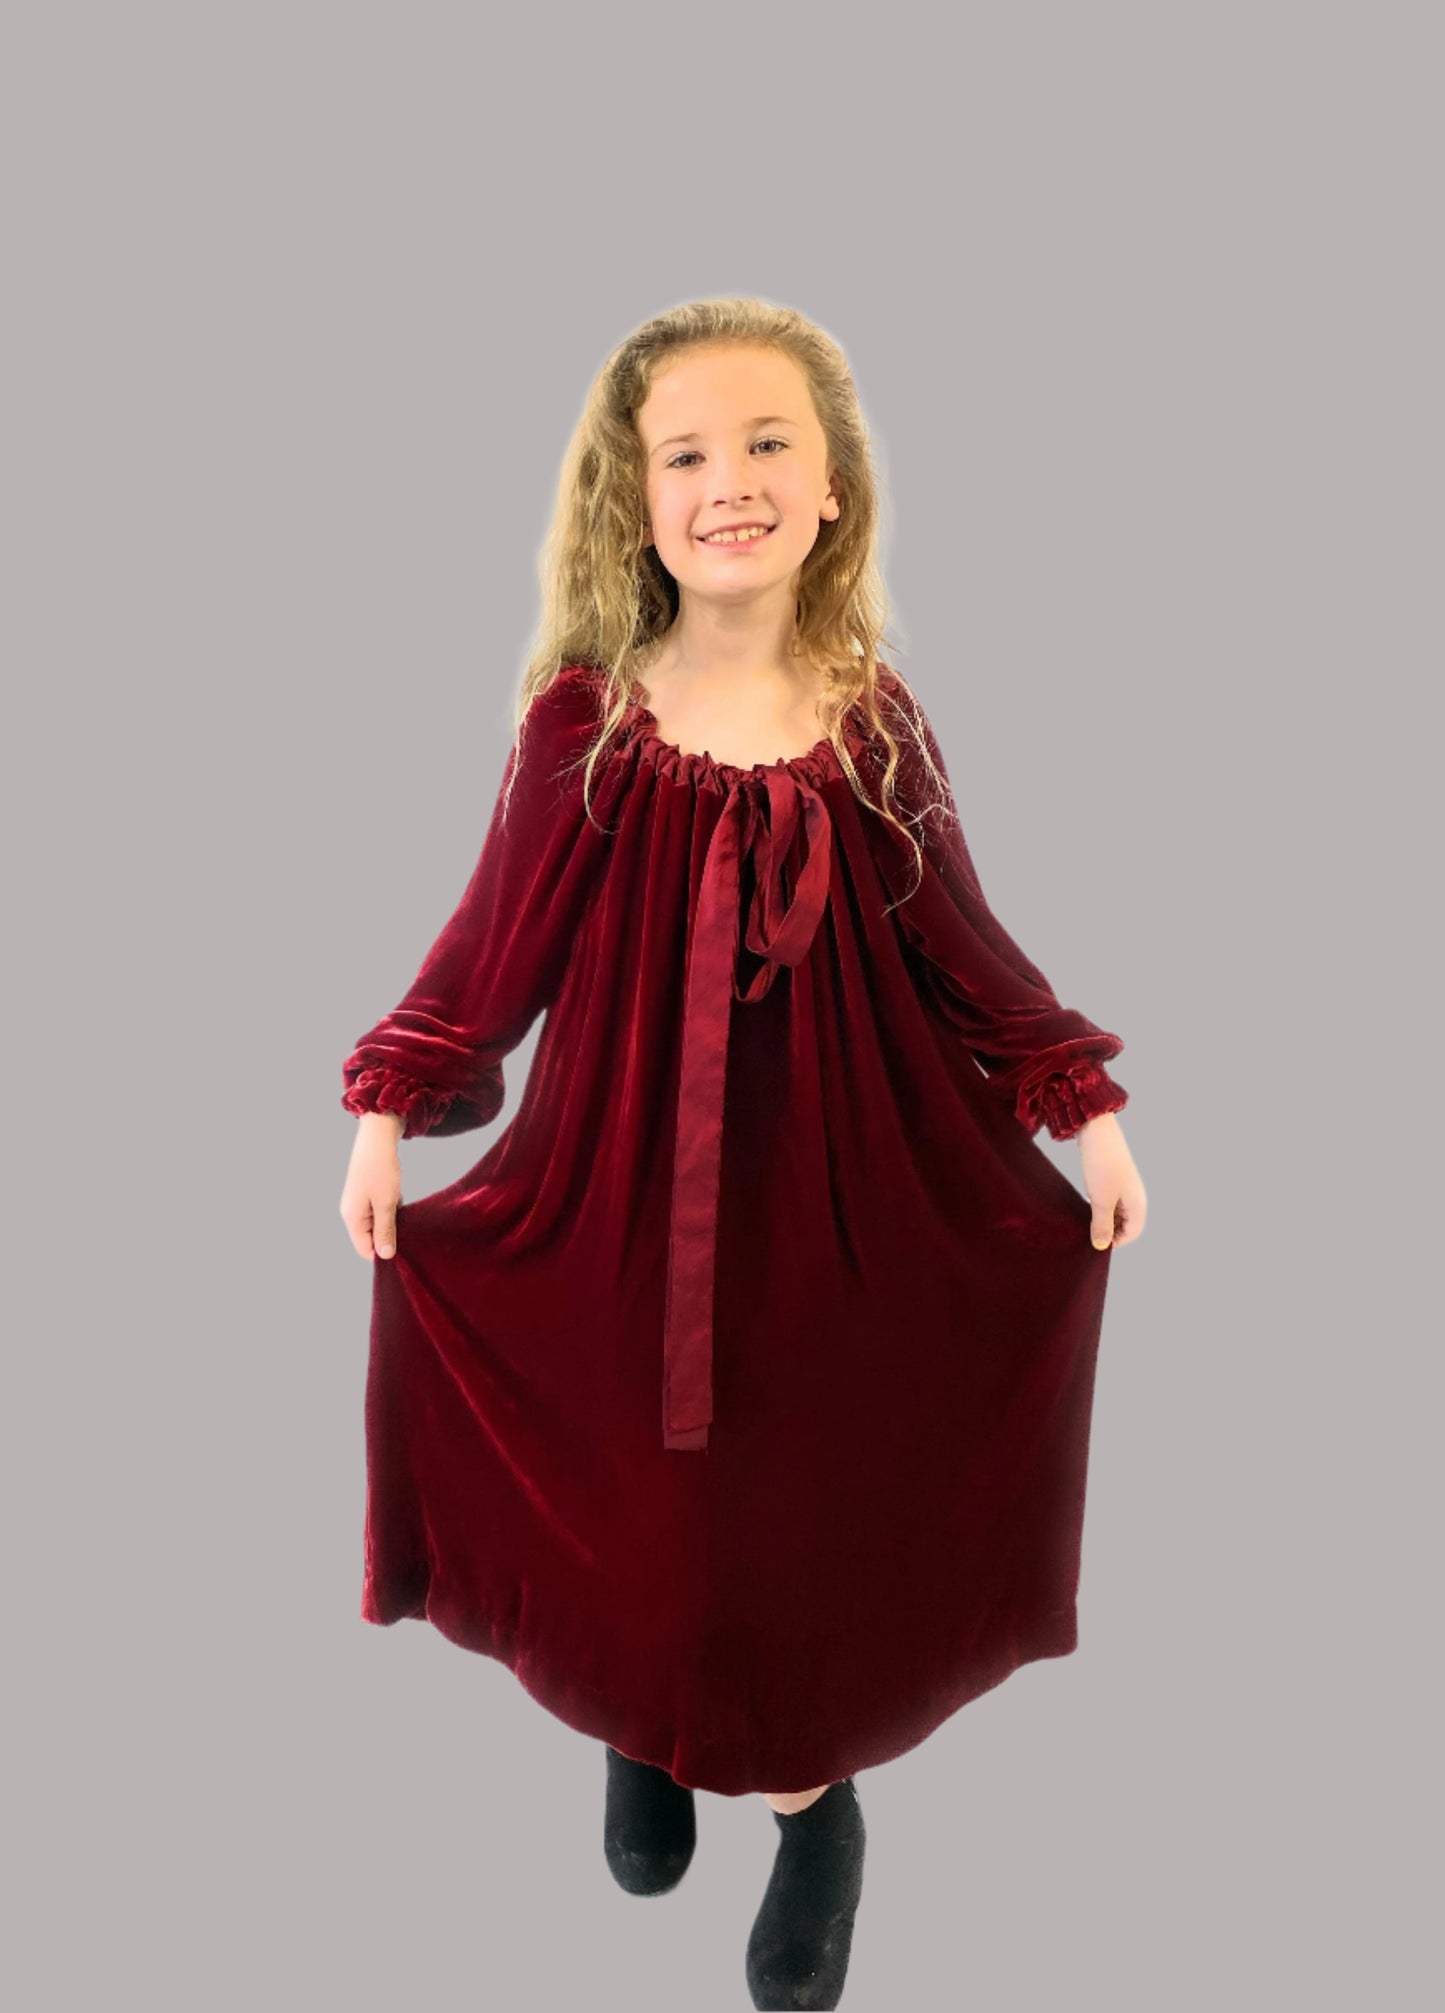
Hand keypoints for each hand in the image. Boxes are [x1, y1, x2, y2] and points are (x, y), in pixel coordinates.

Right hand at [339, 1111, 404, 1259]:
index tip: (403, 1250)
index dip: (383, 1253)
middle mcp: (352, 1212)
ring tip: (405, 1211)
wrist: (378, 1137)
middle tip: (408, 1230)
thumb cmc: (380, 1169)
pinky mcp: (367, 1192)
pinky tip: (401, 1199)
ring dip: (392, 1220)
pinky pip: (379, 1209)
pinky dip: (391, 1208)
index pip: (365, 1249)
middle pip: (370, 1237)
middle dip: (389, 1236)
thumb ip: (385, 1230)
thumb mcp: (386, 1203)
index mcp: (352, 1218)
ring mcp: (359, 1201)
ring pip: (377, 1222)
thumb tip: (385, 1255)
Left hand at [1077, 1111, 1146, 1249]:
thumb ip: (1102, 1225)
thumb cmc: (1102, 1166)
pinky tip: (1086, 1204)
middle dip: (1109, 1230)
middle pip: (1125, 1224)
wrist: (1096, 1132)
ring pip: (1116, 1212)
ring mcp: (1124, 1187)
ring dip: (1103, 1218)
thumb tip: (1101, 1246)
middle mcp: (1134, 1196)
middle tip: (1088, 1232)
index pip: (1133, 1233)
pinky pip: (1109, 1200)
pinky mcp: (1113, 1179)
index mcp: (1138, 1204)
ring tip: (1085, 1218)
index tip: (1095, 1242)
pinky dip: (1099, 1206)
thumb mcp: (1100, 1201)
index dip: (1116, 1241)